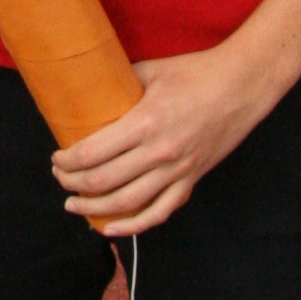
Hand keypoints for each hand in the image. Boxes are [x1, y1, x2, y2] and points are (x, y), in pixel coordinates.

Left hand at [49, 44, 280, 239]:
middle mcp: (160, 152)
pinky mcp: (192, 179)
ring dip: (93, 208)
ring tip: (73, 204)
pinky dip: (133, 225)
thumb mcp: (152, 71)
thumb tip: (92, 87)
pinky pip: (160, 211)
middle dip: (72, 184)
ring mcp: (177, 170)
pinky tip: (111, 228)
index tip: (57, 158)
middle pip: (103, 182)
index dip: (67, 161)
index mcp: (145, 123)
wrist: (243, 86)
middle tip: (60, 177)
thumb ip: (121, 82)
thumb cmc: (198, 72)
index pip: (92, 154)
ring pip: (126, 203)